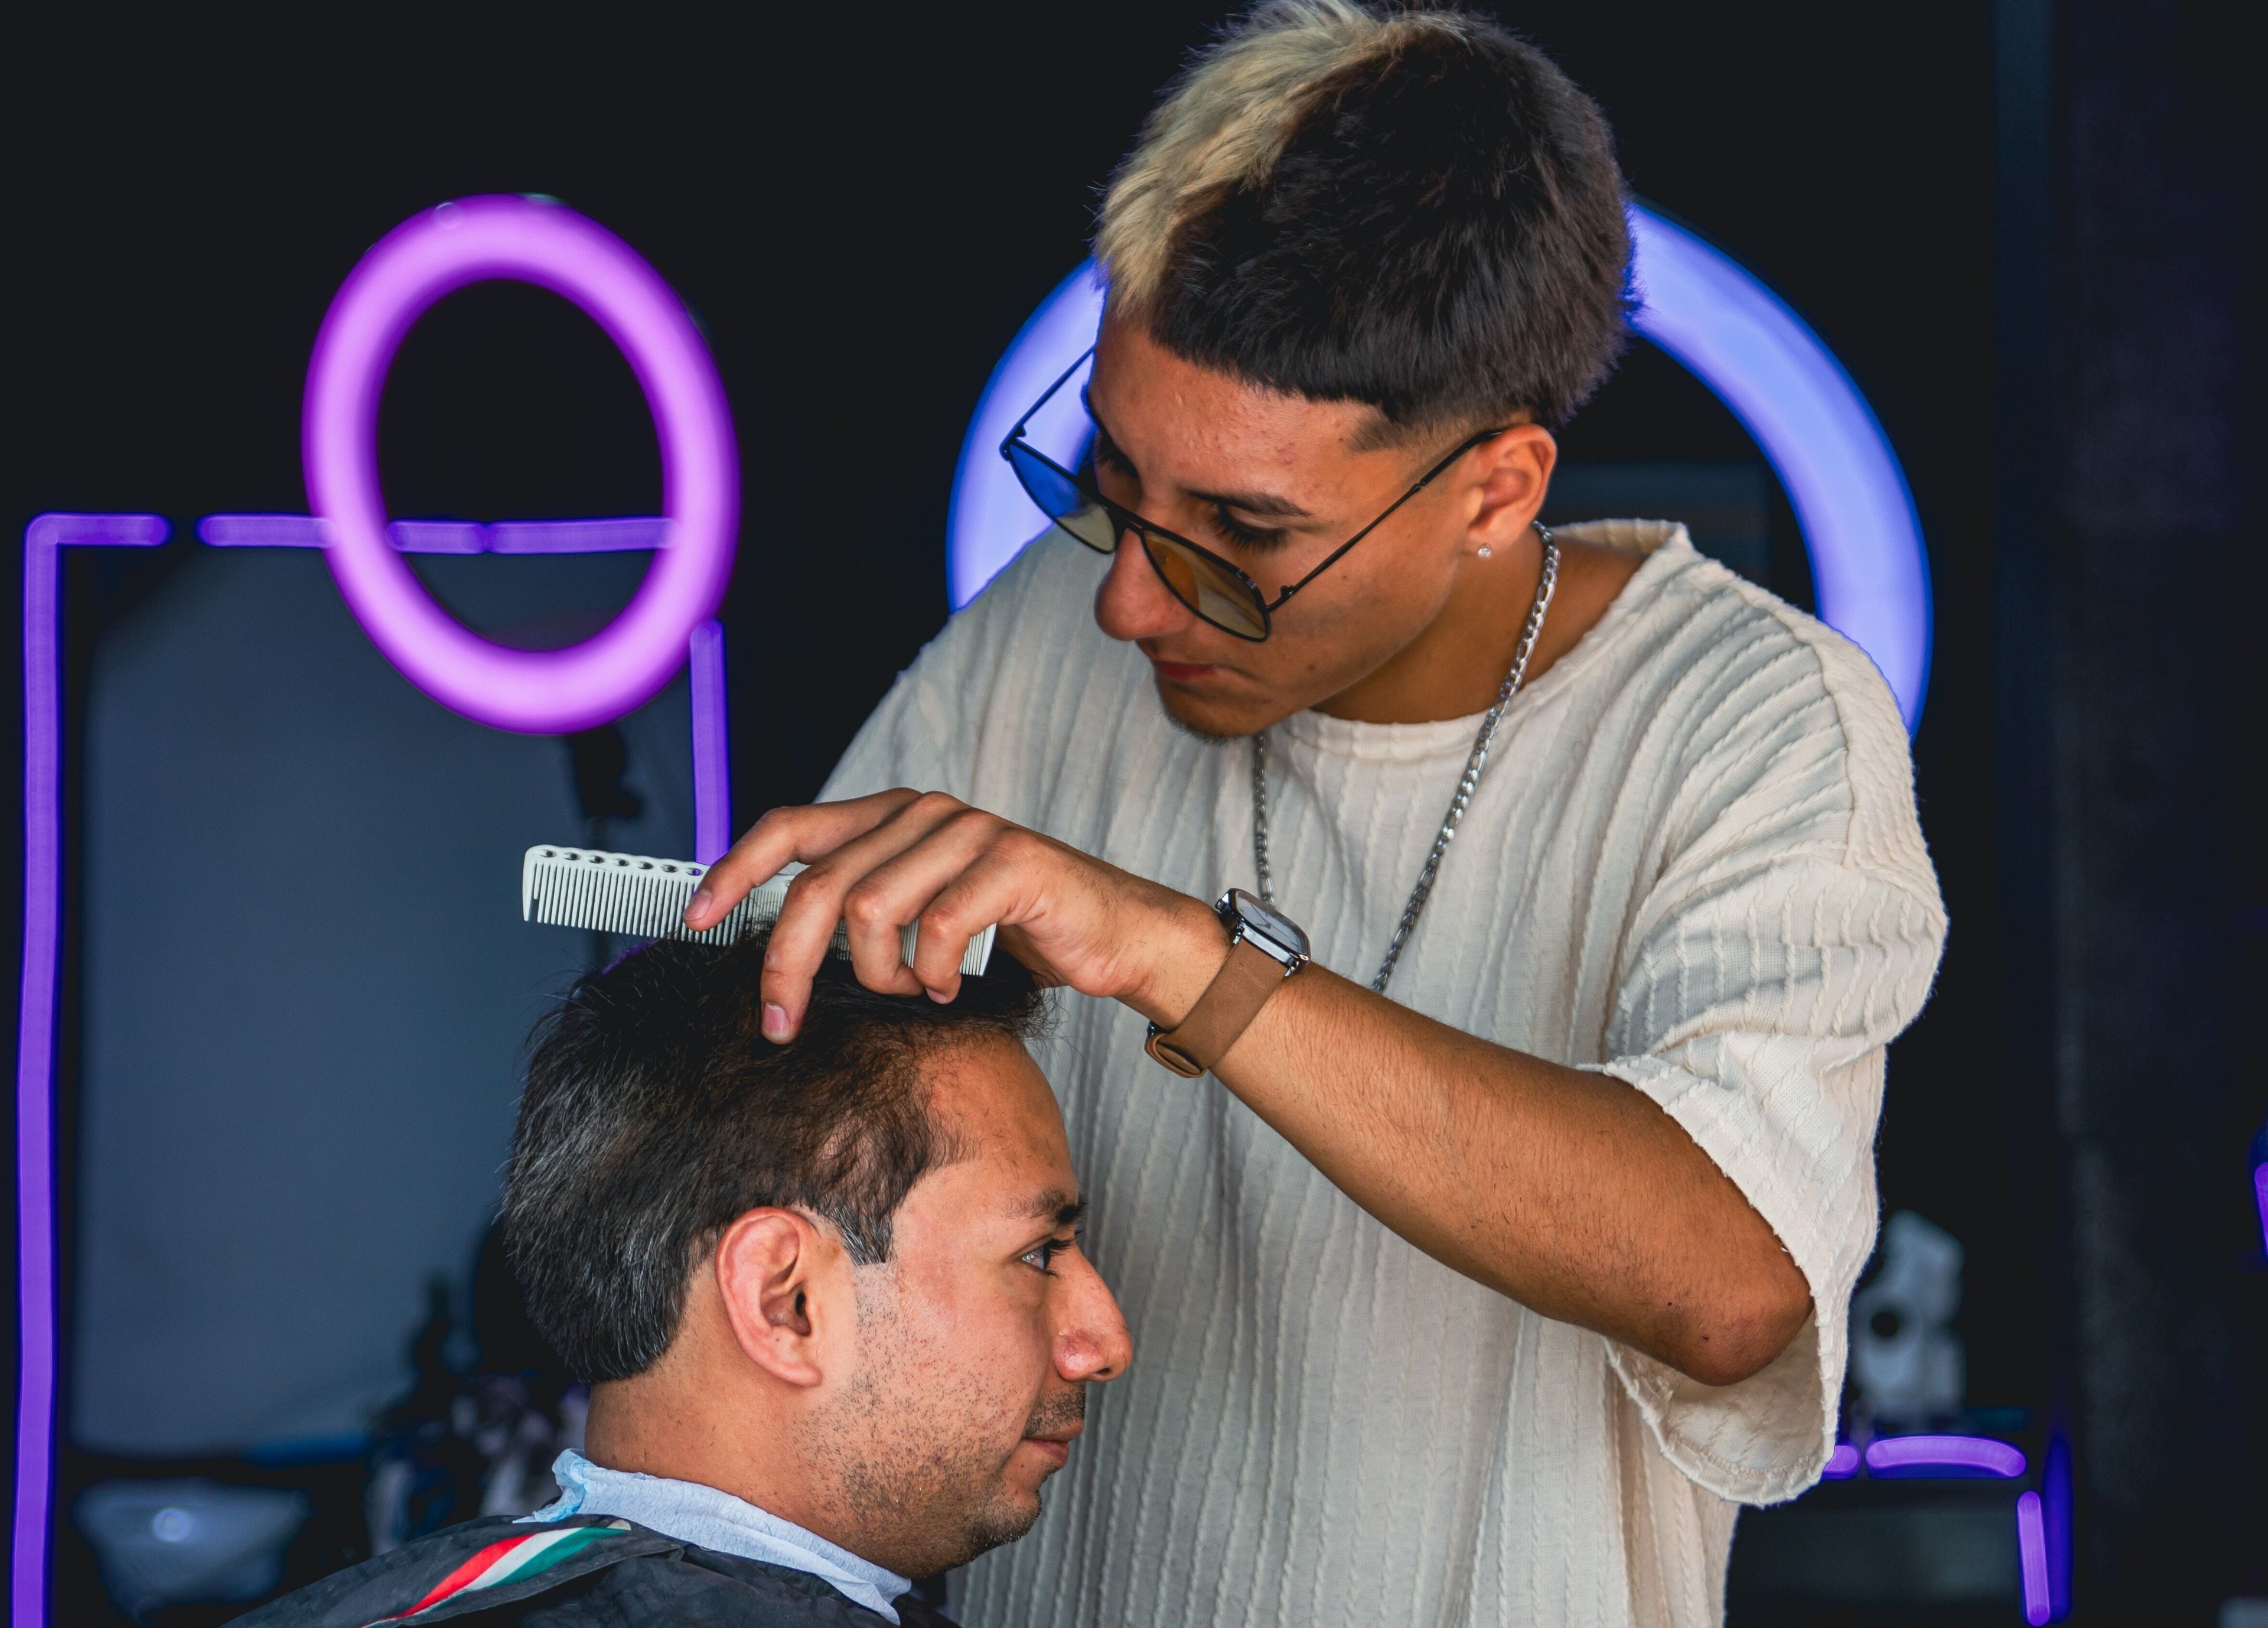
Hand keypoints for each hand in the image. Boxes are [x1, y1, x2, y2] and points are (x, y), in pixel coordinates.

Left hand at [683, 790, 1221, 1040]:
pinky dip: (935, 975)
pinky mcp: (1011, 863)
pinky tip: (953, 988)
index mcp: (890, 817)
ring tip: (911, 992)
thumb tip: (784, 958)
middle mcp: (922, 812)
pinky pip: (937, 930)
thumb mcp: (921, 918)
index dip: (734, 871)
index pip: (789, 827)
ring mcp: (967, 832)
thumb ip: (863, 914)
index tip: (694, 920)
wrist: (1113, 934)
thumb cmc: (1014, 934)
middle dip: (788, 965)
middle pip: (818, 885)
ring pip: (870, 910)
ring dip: (880, 975)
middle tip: (783, 1024)